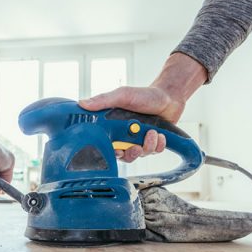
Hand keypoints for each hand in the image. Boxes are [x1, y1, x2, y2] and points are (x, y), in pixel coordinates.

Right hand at [79, 52, 206, 162]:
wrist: (168, 96)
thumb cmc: (145, 95)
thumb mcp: (123, 95)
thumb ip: (104, 100)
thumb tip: (82, 103)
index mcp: (114, 127)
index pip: (106, 145)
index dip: (110, 152)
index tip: (116, 150)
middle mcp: (125, 136)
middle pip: (123, 156)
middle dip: (131, 153)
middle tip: (136, 146)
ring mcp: (139, 140)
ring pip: (139, 155)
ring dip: (147, 146)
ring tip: (152, 132)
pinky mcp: (152, 143)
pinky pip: (153, 152)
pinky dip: (158, 145)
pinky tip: (159, 134)